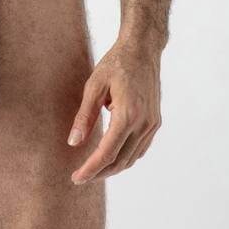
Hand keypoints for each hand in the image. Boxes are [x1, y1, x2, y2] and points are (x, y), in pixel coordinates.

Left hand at [67, 36, 161, 183]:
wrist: (142, 50)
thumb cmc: (115, 64)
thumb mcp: (94, 86)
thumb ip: (84, 116)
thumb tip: (73, 142)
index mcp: (128, 114)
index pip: (107, 153)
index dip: (90, 169)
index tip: (76, 178)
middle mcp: (144, 124)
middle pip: (121, 161)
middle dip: (100, 172)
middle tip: (80, 177)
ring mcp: (152, 124)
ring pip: (132, 158)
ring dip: (113, 167)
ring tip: (93, 169)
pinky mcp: (155, 122)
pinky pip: (140, 149)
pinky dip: (125, 157)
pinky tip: (112, 156)